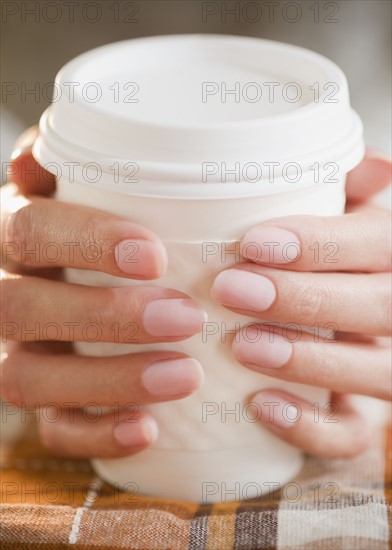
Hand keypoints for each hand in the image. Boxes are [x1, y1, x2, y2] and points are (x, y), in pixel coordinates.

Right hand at [1, 127, 204, 457]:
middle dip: (106, 316)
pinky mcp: (39, 403)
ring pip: (29, 379)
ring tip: (185, 375)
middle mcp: (2, 296)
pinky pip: (51, 431)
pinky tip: (147, 429)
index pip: (31, 231)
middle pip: (25, 309)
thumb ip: (64, 164)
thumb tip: (42, 156)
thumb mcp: (72, 188)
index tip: (155, 256)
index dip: (86, 243)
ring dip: (109, 380)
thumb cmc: (83, 228)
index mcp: (11, 235)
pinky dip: (97, 434)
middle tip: (185, 317)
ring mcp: (14, 354)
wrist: (59, 276)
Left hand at [211, 152, 390, 457]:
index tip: (254, 243)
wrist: (350, 328)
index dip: (322, 244)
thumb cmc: (339, 265)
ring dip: (309, 359)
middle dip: (304, 298)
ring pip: (378, 372)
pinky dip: (310, 425)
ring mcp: (388, 366)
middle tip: (232, 289)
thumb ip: (351, 193)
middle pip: (379, 307)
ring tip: (243, 346)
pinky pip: (352, 434)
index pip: (379, 243)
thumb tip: (368, 164)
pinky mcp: (363, 417)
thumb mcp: (349, 222)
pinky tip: (260, 404)